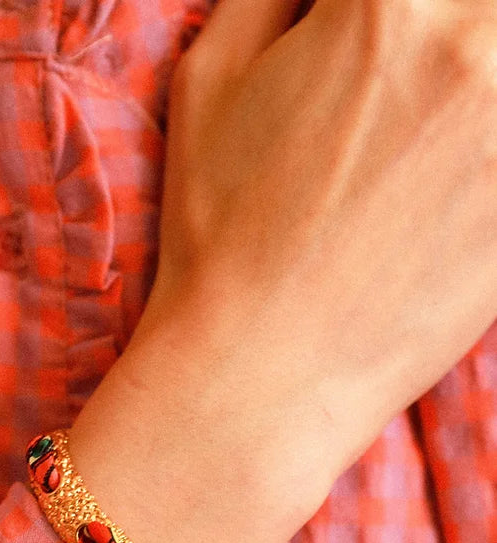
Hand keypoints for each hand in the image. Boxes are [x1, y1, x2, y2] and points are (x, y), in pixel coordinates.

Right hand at [69, 0, 496, 542]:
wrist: (261, 369)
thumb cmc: (221, 236)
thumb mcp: (210, 78)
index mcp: (383, 1)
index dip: (374, 21)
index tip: (365, 64)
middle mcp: (470, 41)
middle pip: (474, 20)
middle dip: (444, 46)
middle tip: (396, 121)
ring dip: (474, 97)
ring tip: (429, 152)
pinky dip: (487, 158)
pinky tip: (456, 184)